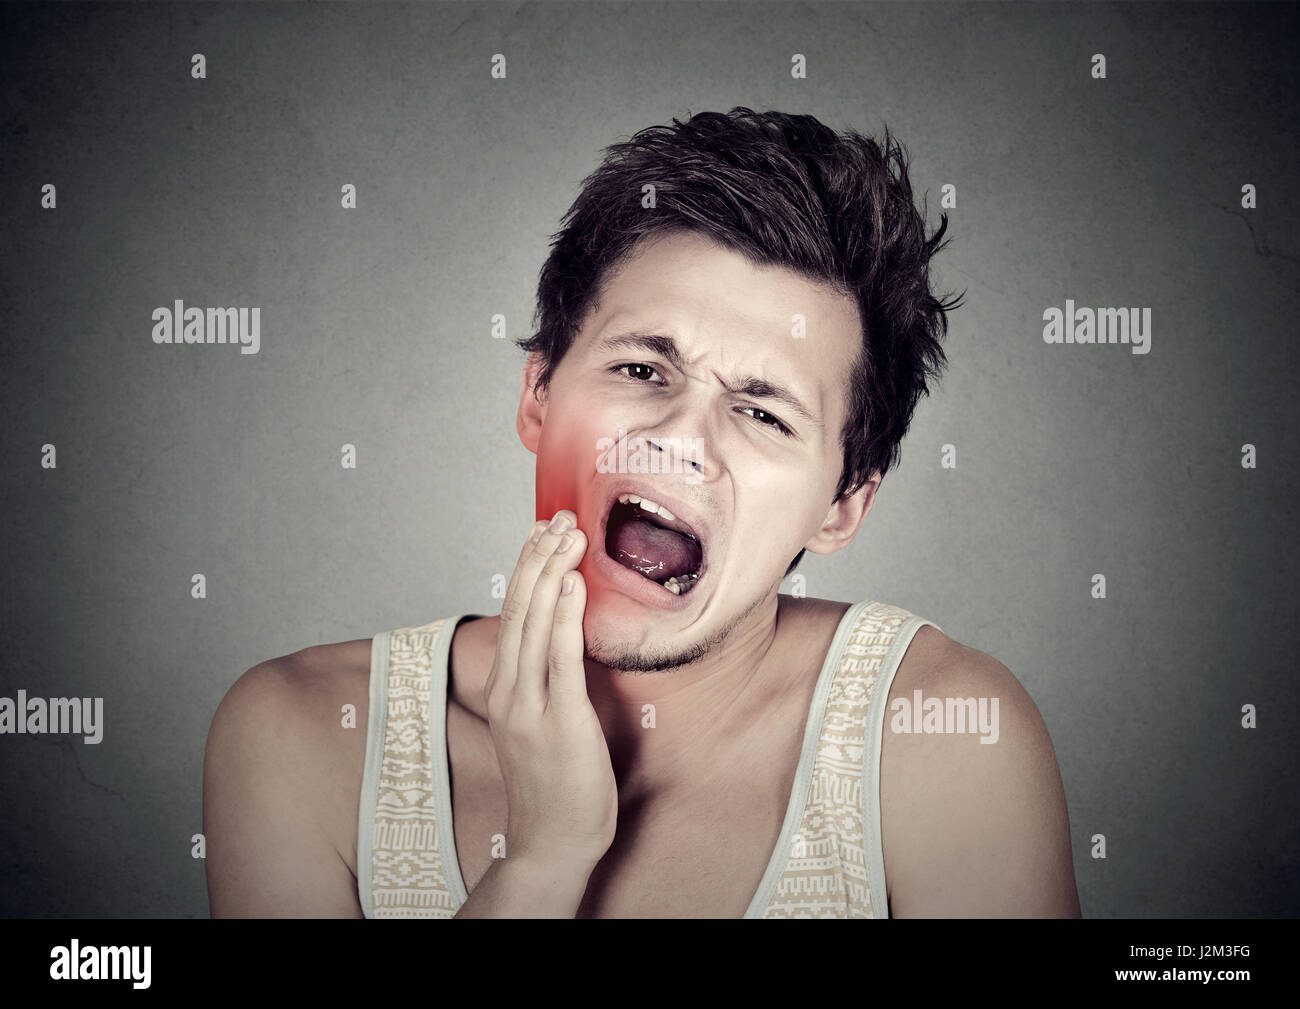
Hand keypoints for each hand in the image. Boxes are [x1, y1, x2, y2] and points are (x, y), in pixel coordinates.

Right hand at [484, 509, 617, 872]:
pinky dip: (564, 617)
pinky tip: (572, 583)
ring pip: (534, 623)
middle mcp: (510, 690)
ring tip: (567, 532)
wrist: (552, 842)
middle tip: (558, 514)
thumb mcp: (546, 721)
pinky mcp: (558, 721)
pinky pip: (560, 659)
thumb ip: (551, 679)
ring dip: (551, 572)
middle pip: (520, 608)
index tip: (543, 528)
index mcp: (507, 687)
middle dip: (538, 556)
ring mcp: (530, 706)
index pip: (514, 612)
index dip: (527, 566)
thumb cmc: (557, 784)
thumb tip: (574, 636)